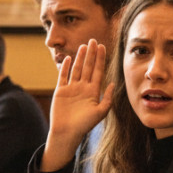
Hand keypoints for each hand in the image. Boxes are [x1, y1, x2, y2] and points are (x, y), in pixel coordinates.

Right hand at [41, 40, 114, 171]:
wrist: (67, 132)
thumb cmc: (84, 125)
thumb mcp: (100, 112)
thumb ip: (107, 98)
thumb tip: (112, 83)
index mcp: (93, 92)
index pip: (98, 71)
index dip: (101, 59)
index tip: (103, 47)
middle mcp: (83, 88)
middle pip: (88, 67)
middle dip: (92, 54)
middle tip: (94, 40)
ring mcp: (71, 88)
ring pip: (77, 69)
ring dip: (81, 58)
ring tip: (84, 46)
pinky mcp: (60, 91)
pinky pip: (63, 76)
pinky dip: (65, 67)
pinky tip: (69, 59)